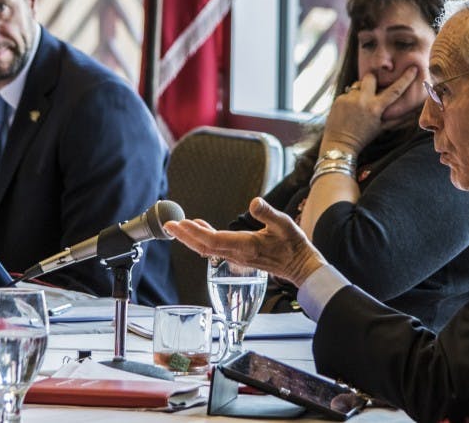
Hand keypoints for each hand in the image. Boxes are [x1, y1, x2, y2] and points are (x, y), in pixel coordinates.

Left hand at [164, 197, 325, 285]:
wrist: (301, 267)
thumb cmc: (294, 246)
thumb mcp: (285, 225)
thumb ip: (268, 214)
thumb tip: (254, 202)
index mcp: (245, 246)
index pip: (214, 241)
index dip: (196, 233)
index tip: (181, 223)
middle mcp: (237, 253)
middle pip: (204, 246)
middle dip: (184, 236)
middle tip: (167, 224)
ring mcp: (237, 256)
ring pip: (207, 248)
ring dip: (190, 238)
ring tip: (176, 226)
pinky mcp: (239, 255)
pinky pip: (215, 248)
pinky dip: (203, 238)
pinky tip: (200, 228)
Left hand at [322, 67, 417, 152]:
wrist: (340, 144)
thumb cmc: (362, 137)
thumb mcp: (381, 128)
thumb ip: (396, 119)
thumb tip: (412, 113)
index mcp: (376, 108)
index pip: (395, 90)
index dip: (406, 78)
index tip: (413, 68)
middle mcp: (363, 100)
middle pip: (371, 77)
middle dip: (373, 79)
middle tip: (372, 87)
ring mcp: (349, 99)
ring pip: (357, 85)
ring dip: (360, 91)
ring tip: (358, 105)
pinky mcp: (339, 99)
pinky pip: (347, 93)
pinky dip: (349, 99)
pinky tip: (348, 111)